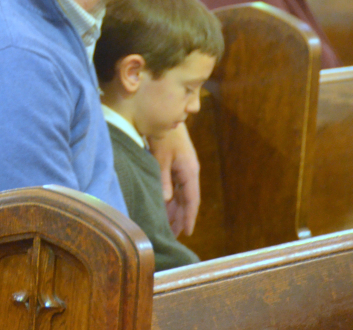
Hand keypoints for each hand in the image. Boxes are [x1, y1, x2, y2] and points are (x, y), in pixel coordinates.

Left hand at [149, 122, 199, 236]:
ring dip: (175, 210)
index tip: (188, 233)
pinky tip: (164, 208)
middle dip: (181, 218)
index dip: (190, 217)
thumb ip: (163, 180)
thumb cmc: (163, 137)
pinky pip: (176, 187)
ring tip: (168, 226)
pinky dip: (170, 199)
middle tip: (174, 235)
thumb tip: (166, 200)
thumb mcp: (160, 159)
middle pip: (187, 200)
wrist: (164, 118)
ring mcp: (183, 169)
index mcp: (189, 172)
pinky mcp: (176, 166)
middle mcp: (189, 173)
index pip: (192, 200)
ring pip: (181, 195)